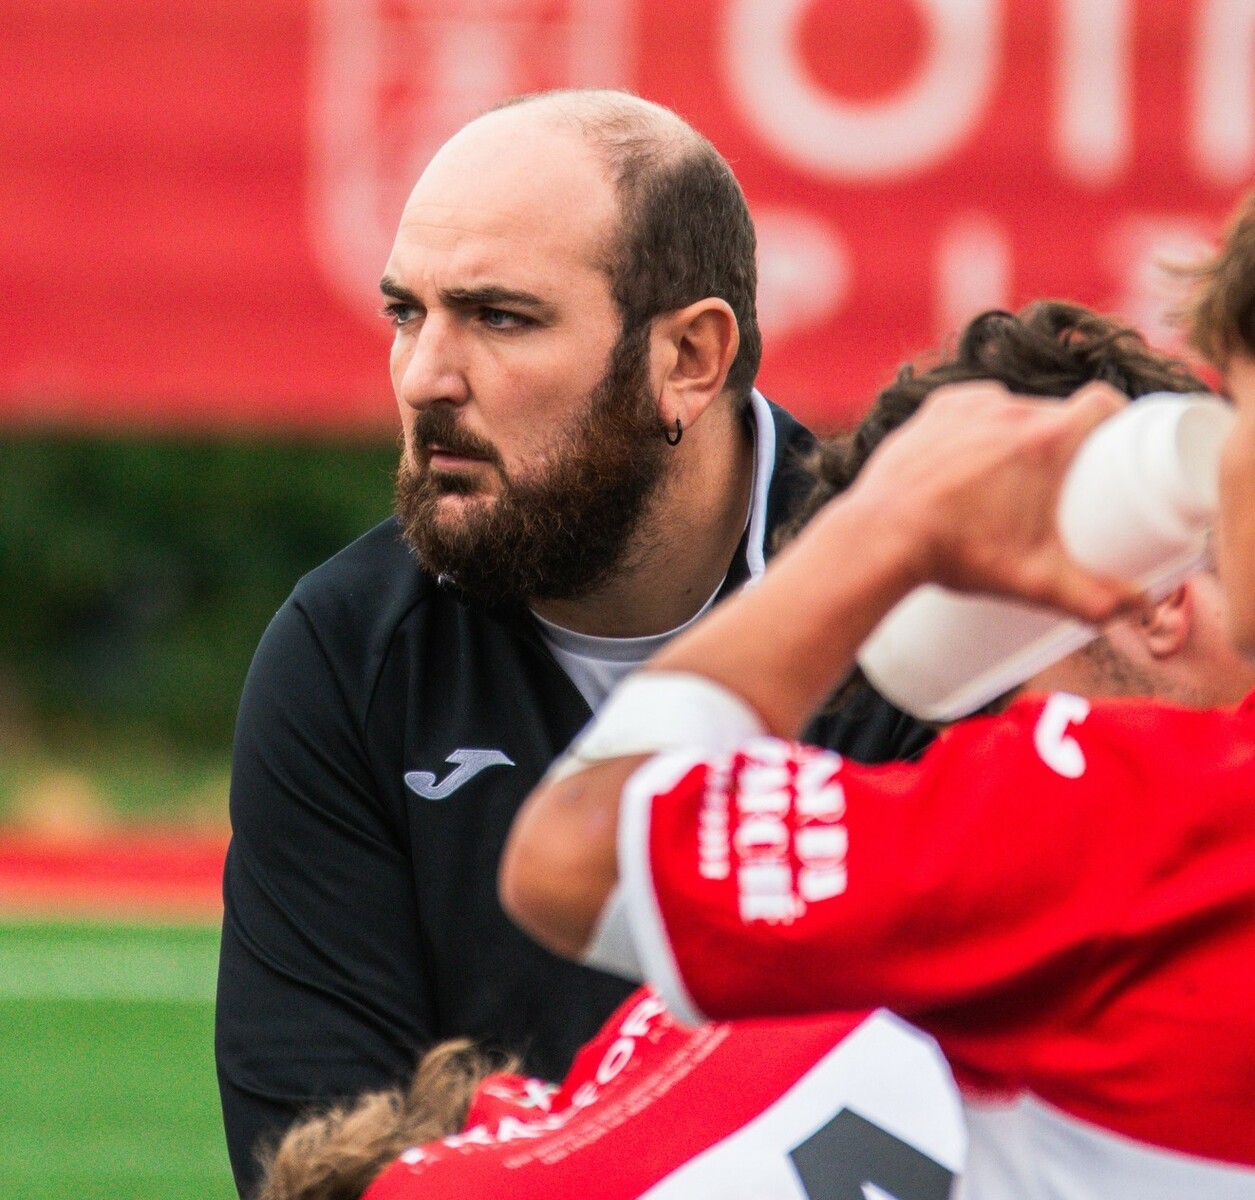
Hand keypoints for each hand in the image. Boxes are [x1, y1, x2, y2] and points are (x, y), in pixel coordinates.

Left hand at [843, 380, 1146, 624]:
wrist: (878, 539)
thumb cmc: (955, 554)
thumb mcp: (1033, 582)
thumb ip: (1091, 600)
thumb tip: (1134, 607)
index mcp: (1045, 438)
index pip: (1102, 403)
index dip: (1116, 418)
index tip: (1116, 443)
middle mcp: (1007, 410)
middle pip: (1053, 413)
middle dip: (1063, 443)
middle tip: (1063, 483)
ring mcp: (965, 407)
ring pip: (1010, 411)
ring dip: (1018, 434)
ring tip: (1017, 475)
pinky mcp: (931, 412)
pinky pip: (970, 409)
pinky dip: (979, 427)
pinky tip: (982, 445)